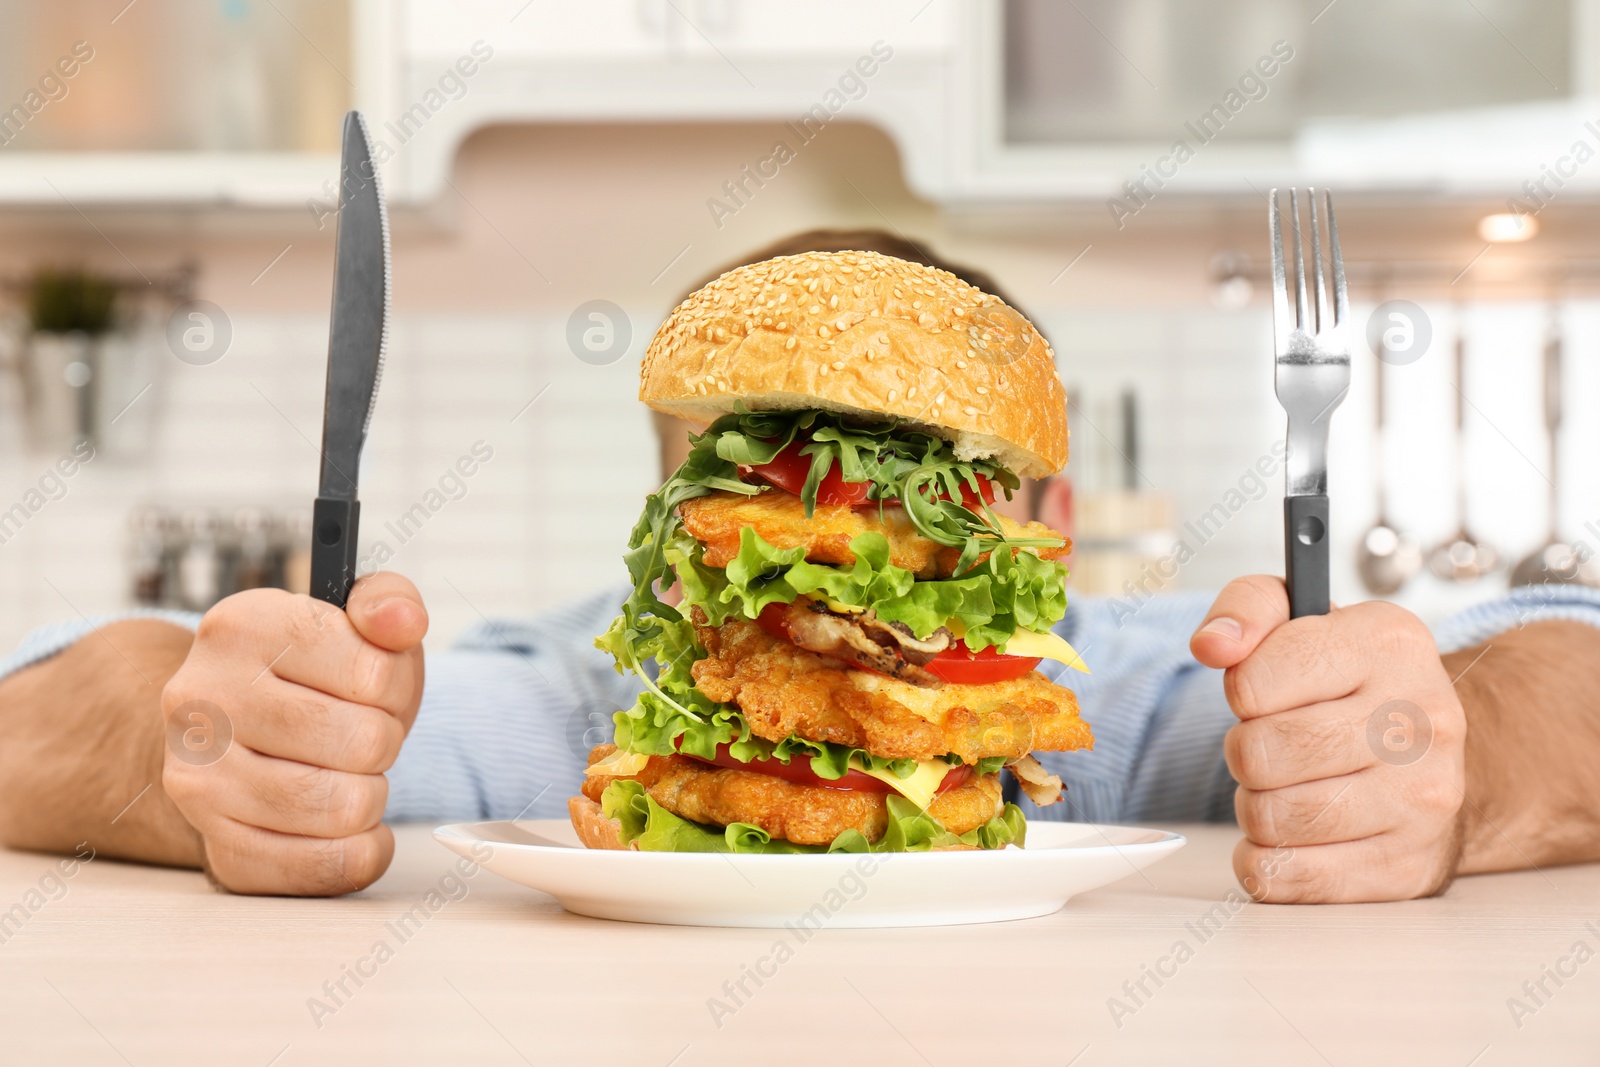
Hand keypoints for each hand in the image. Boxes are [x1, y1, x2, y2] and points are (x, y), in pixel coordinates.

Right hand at [161, 574, 426, 894]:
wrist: (228, 731)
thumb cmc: (309, 675)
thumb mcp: (350, 620)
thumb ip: (388, 603)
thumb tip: (401, 620)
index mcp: (240, 627)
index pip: (374, 671)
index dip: (395, 687)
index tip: (372, 686)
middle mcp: (202, 700)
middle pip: (363, 742)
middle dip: (385, 742)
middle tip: (361, 736)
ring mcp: (199, 779)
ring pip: (344, 808)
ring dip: (372, 795)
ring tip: (349, 775)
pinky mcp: (215, 843)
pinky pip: (323, 868)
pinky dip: (359, 853)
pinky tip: (350, 827)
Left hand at [1190, 576, 1465, 902]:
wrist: (1430, 749)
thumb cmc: (1348, 680)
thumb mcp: (1302, 618)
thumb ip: (1246, 608)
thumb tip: (1211, 644)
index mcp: (1391, 645)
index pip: (1258, 679)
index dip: (1239, 690)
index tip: (1258, 692)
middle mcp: (1422, 721)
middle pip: (1262, 754)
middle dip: (1243, 751)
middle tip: (1266, 745)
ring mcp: (1422, 800)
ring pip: (1273, 820)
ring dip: (1254, 806)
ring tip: (1282, 786)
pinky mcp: (1407, 865)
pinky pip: (1290, 877)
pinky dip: (1265, 861)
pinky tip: (1286, 836)